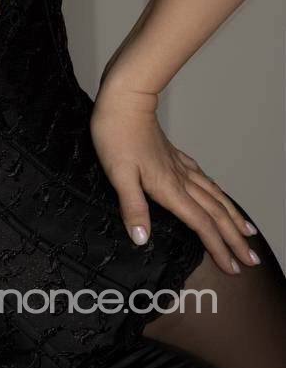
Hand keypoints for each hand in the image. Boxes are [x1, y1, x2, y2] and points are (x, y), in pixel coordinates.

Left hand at [90, 85, 259, 275]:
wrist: (125, 100)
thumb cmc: (116, 134)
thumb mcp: (118, 174)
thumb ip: (132, 207)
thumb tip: (142, 239)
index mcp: (169, 188)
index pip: (201, 224)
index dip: (218, 247)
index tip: (233, 267)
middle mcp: (180, 179)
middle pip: (216, 213)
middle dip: (235, 239)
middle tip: (251, 259)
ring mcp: (179, 166)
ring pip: (215, 195)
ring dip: (233, 217)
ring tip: (247, 232)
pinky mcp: (174, 156)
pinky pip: (204, 179)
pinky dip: (218, 193)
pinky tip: (218, 195)